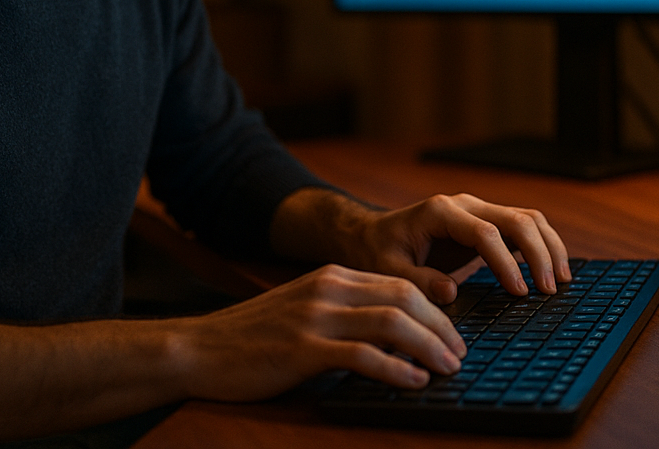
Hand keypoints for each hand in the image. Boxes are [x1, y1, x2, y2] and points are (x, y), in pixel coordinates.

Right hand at [173, 264, 466, 401]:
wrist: (198, 349)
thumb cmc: (252, 339)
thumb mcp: (303, 312)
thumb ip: (344, 315)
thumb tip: (395, 337)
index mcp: (331, 277)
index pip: (400, 283)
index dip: (436, 309)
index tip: (453, 334)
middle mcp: (327, 288)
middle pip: (405, 297)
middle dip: (442, 326)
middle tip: (460, 354)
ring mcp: (315, 317)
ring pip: (392, 322)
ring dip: (429, 346)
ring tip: (447, 368)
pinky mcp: (303, 348)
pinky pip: (363, 355)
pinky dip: (396, 369)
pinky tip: (412, 382)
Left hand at [354, 193, 571, 302]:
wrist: (370, 236)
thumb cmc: (377, 252)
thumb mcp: (387, 270)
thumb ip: (418, 281)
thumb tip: (451, 291)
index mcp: (440, 212)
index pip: (486, 233)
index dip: (506, 263)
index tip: (520, 293)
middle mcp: (464, 205)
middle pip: (516, 219)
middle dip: (539, 253)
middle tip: (550, 290)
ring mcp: (478, 212)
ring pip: (527, 219)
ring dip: (549, 246)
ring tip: (561, 282)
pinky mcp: (486, 225)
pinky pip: (523, 229)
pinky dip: (543, 246)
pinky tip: (554, 272)